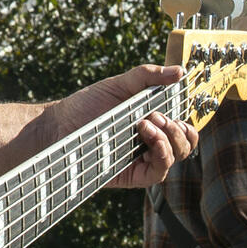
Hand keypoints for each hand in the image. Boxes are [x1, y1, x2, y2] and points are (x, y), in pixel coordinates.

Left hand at [35, 64, 197, 188]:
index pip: (184, 129)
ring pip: (176, 157)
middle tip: (157, 115)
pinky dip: (161, 154)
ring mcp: (142, 160)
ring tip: (147, 122)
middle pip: (185, 145)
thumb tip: (180, 71)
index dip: (188, 122)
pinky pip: (159, 172)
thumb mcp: (119, 85)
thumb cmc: (86, 105)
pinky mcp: (132, 176)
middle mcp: (151, 144)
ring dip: (170, 138)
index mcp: (152, 123)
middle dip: (179, 129)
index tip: (179, 108)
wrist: (58, 125)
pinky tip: (149, 137)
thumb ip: (148, 76)